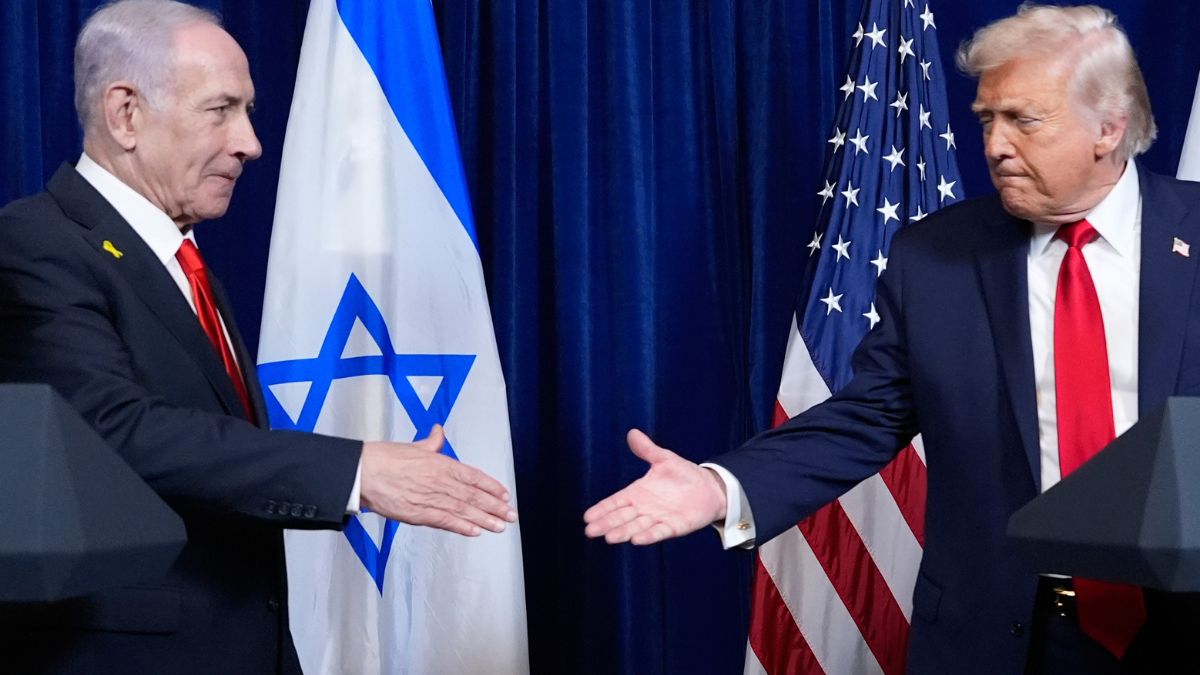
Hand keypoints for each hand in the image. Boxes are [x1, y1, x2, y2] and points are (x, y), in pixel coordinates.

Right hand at [359, 425, 516, 535]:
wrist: (363, 472)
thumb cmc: (384, 458)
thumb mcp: (413, 446)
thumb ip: (430, 442)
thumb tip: (438, 432)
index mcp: (440, 463)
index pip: (473, 476)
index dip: (491, 487)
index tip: (504, 495)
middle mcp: (440, 481)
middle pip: (473, 495)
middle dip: (494, 507)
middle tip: (510, 515)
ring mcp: (430, 498)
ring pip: (463, 510)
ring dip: (484, 519)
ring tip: (499, 526)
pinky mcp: (418, 513)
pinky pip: (445, 521)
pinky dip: (461, 526)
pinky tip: (475, 531)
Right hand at [583, 429, 727, 544]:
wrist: (709, 487)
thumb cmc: (684, 474)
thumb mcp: (664, 459)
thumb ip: (647, 449)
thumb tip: (632, 432)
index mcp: (638, 493)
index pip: (616, 502)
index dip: (602, 509)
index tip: (587, 517)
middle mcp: (645, 508)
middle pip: (622, 517)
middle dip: (607, 524)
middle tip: (590, 531)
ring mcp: (659, 519)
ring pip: (637, 527)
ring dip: (624, 532)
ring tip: (610, 537)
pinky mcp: (675, 527)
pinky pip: (660, 532)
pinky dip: (649, 536)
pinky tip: (637, 540)